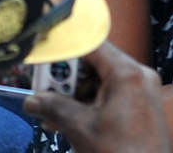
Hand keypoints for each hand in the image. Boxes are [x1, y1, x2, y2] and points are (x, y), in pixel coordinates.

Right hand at [23, 42, 170, 152]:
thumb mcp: (81, 128)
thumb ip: (54, 107)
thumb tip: (32, 100)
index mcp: (127, 73)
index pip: (91, 44)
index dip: (64, 46)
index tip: (43, 53)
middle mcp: (137, 76)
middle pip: (93, 64)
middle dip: (65, 79)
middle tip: (42, 90)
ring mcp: (140, 91)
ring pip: (98, 82)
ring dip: (72, 95)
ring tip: (48, 113)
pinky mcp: (139, 107)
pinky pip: (108, 96)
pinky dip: (87, 105)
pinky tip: (64, 121)